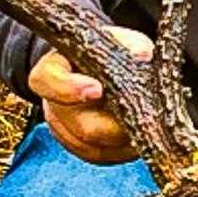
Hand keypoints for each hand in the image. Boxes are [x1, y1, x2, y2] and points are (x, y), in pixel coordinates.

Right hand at [29, 25, 152, 163]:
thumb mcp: (115, 39)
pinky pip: (106, 157)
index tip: (97, 89)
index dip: (70, 88)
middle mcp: (53, 106)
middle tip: (145, 115)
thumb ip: (128, 43)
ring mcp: (66, 133)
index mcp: (51, 71)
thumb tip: (143, 55)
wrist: (97, 73)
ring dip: (125, 139)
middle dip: (116, 124)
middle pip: (81, 126)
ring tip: (149, 122)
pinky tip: (144, 135)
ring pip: (96, 147)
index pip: (48, 81)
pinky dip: (127, 149)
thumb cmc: (104, 52)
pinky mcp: (84, 151)